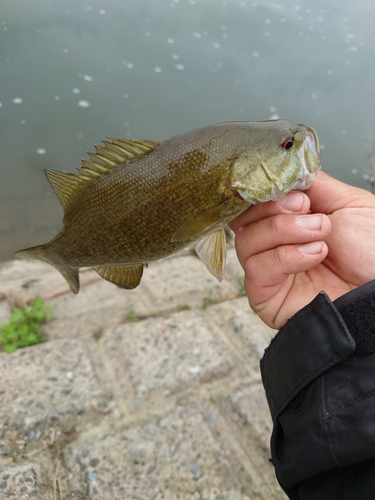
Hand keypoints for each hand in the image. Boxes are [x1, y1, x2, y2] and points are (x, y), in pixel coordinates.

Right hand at [229, 171, 374, 328]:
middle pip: (242, 220)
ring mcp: (268, 271)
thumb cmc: (372, 252)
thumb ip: (311, 184)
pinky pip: (256, 270)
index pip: (253, 202)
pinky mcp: (265, 296)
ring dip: (283, 231)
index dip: (265, 192)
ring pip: (245, 242)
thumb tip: (282, 168)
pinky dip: (284, 257)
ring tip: (320, 234)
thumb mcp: (346, 202)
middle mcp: (273, 245)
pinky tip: (314, 255)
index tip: (294, 193)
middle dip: (274, 210)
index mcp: (288, 221)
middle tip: (307, 210)